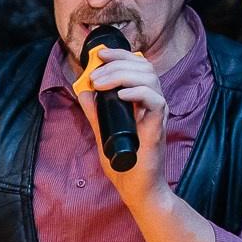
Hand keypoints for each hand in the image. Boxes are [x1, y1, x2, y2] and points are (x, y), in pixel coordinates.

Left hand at [74, 47, 169, 208]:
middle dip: (117, 63)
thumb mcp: (102, 131)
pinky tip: (120, 95)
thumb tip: (83, 91)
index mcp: (141, 100)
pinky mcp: (158, 127)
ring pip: (149, 79)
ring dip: (122, 75)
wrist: (136, 187)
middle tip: (94, 74)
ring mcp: (157, 114)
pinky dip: (137, 93)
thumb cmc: (124, 162)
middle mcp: (152, 103)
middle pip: (143, 67)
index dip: (120, 55)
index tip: (99, 54)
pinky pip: (155, 101)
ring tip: (101, 84)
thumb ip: (95, 112)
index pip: (137, 66)